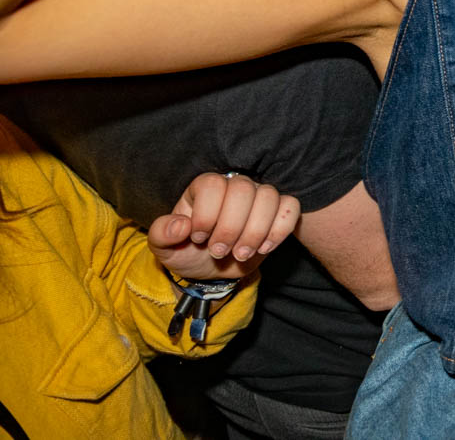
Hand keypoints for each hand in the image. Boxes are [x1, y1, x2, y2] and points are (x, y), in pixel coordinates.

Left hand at [149, 172, 300, 280]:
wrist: (212, 271)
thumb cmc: (188, 252)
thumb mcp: (164, 249)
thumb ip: (162, 234)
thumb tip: (180, 225)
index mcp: (204, 188)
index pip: (213, 185)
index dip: (207, 214)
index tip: (199, 238)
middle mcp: (233, 186)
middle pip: (243, 190)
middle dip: (232, 227)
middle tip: (219, 251)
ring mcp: (258, 197)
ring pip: (269, 197)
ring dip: (255, 232)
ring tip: (241, 253)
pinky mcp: (277, 211)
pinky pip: (291, 207)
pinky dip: (279, 230)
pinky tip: (264, 248)